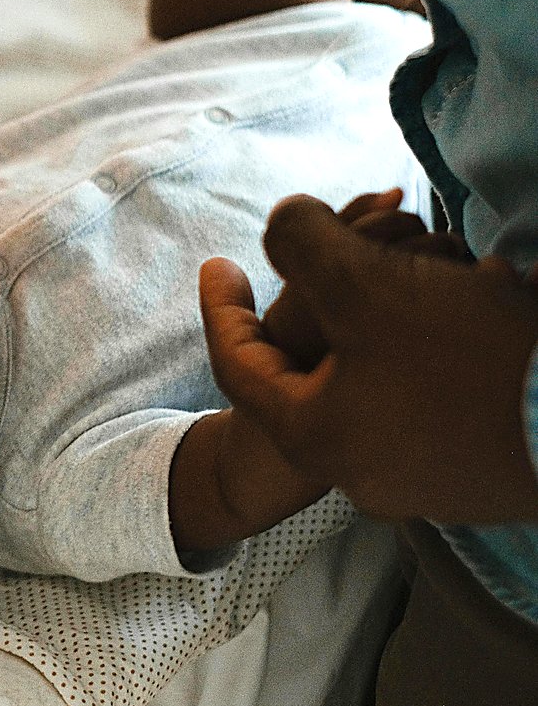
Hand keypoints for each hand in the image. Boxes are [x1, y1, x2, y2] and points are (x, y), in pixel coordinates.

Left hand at [199, 194, 537, 522]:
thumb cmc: (469, 360)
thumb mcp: (366, 282)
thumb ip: (302, 242)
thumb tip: (284, 222)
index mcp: (312, 435)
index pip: (237, 365)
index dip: (220, 306)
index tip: (218, 262)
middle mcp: (360, 473)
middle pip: (316, 365)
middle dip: (334, 295)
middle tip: (351, 251)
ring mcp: (426, 483)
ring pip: (384, 374)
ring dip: (401, 313)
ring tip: (439, 269)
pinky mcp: (484, 477)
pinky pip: (441, 396)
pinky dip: (448, 342)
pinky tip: (487, 306)